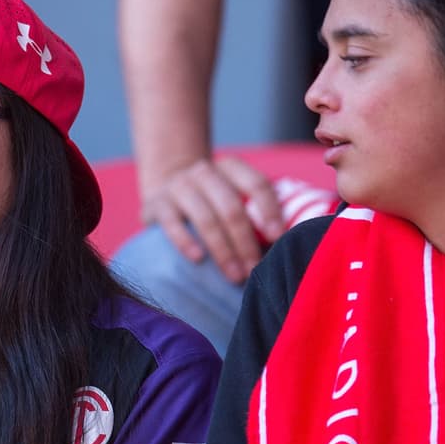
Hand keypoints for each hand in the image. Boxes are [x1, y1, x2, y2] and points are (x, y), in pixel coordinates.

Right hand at [140, 155, 283, 282]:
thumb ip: (256, 211)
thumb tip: (288, 244)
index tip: (278, 237)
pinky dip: (186, 242)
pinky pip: (172, 223)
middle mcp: (204, 172)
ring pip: (204, 217)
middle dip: (245, 241)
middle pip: (231, 206)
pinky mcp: (156, 204)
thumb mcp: (233, 194)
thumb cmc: (212, 200)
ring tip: (235, 275)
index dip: (269, 210)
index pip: (256, 184)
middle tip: (255, 269)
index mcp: (231, 167)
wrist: (167, 185)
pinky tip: (198, 260)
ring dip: (222, 249)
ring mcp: (178, 186)